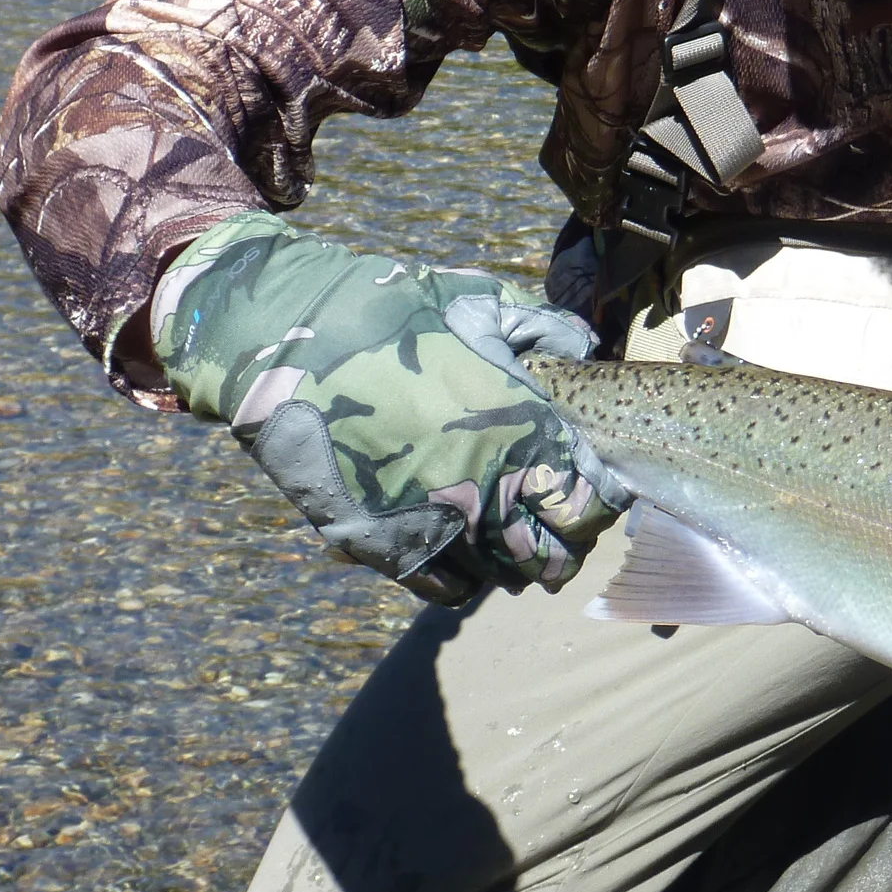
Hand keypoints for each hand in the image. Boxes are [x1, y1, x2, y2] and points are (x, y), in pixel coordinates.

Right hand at [153, 213, 621, 604]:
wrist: (290, 334)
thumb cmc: (391, 310)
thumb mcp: (480, 302)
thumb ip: (544, 327)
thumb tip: (585, 346)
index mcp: (523, 430)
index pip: (592, 504)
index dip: (600, 503)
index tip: (594, 491)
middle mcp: (487, 486)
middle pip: (552, 554)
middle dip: (563, 544)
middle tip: (554, 524)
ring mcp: (433, 520)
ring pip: (501, 578)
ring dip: (513, 565)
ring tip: (509, 539)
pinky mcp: (381, 542)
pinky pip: (443, 589)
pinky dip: (462, 581)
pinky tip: (461, 553)